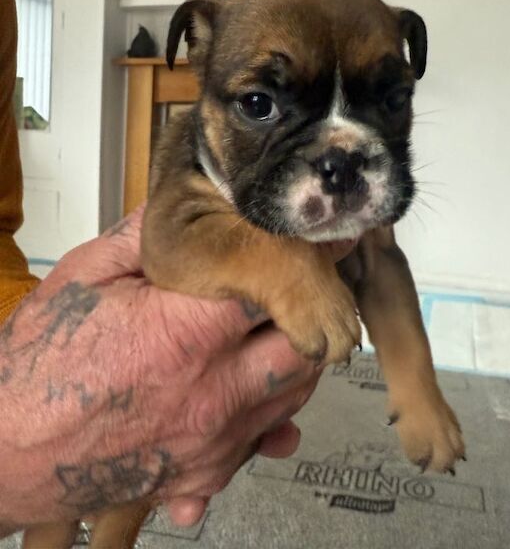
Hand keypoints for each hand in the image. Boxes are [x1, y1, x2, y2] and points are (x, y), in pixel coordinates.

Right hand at [0, 207, 321, 531]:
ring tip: (282, 325)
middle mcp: (213, 392)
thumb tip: (193, 197)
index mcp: (187, 332)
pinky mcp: (205, 473)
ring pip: (297, 394)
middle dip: (314, 310)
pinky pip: (265, 440)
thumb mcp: (86, 276)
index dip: (306, 257)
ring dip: (299, 357)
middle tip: (306, 285)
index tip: (317, 241)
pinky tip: (255, 388)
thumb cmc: (37, 366)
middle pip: (307, 345)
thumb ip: (147, 234)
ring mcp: (214, 440)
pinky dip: (271, 411)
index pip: (283, 286)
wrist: (5, 450)